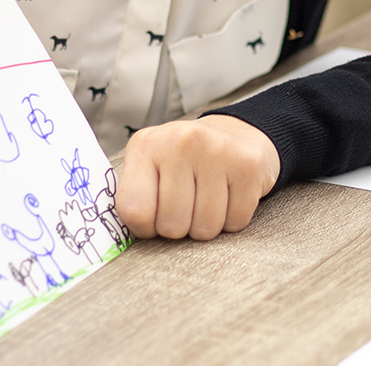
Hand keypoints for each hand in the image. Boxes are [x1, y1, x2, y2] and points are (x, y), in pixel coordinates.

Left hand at [117, 114, 280, 240]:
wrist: (236, 134)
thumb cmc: (185, 160)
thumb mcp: (149, 165)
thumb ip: (133, 195)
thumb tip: (123, 235)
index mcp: (146, 145)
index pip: (134, 211)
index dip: (145, 228)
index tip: (154, 217)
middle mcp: (180, 142)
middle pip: (172, 225)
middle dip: (180, 227)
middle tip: (186, 206)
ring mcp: (217, 151)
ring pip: (205, 228)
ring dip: (206, 225)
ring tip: (207, 199)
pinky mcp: (248, 165)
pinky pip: (235, 221)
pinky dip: (232, 220)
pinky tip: (229, 196)